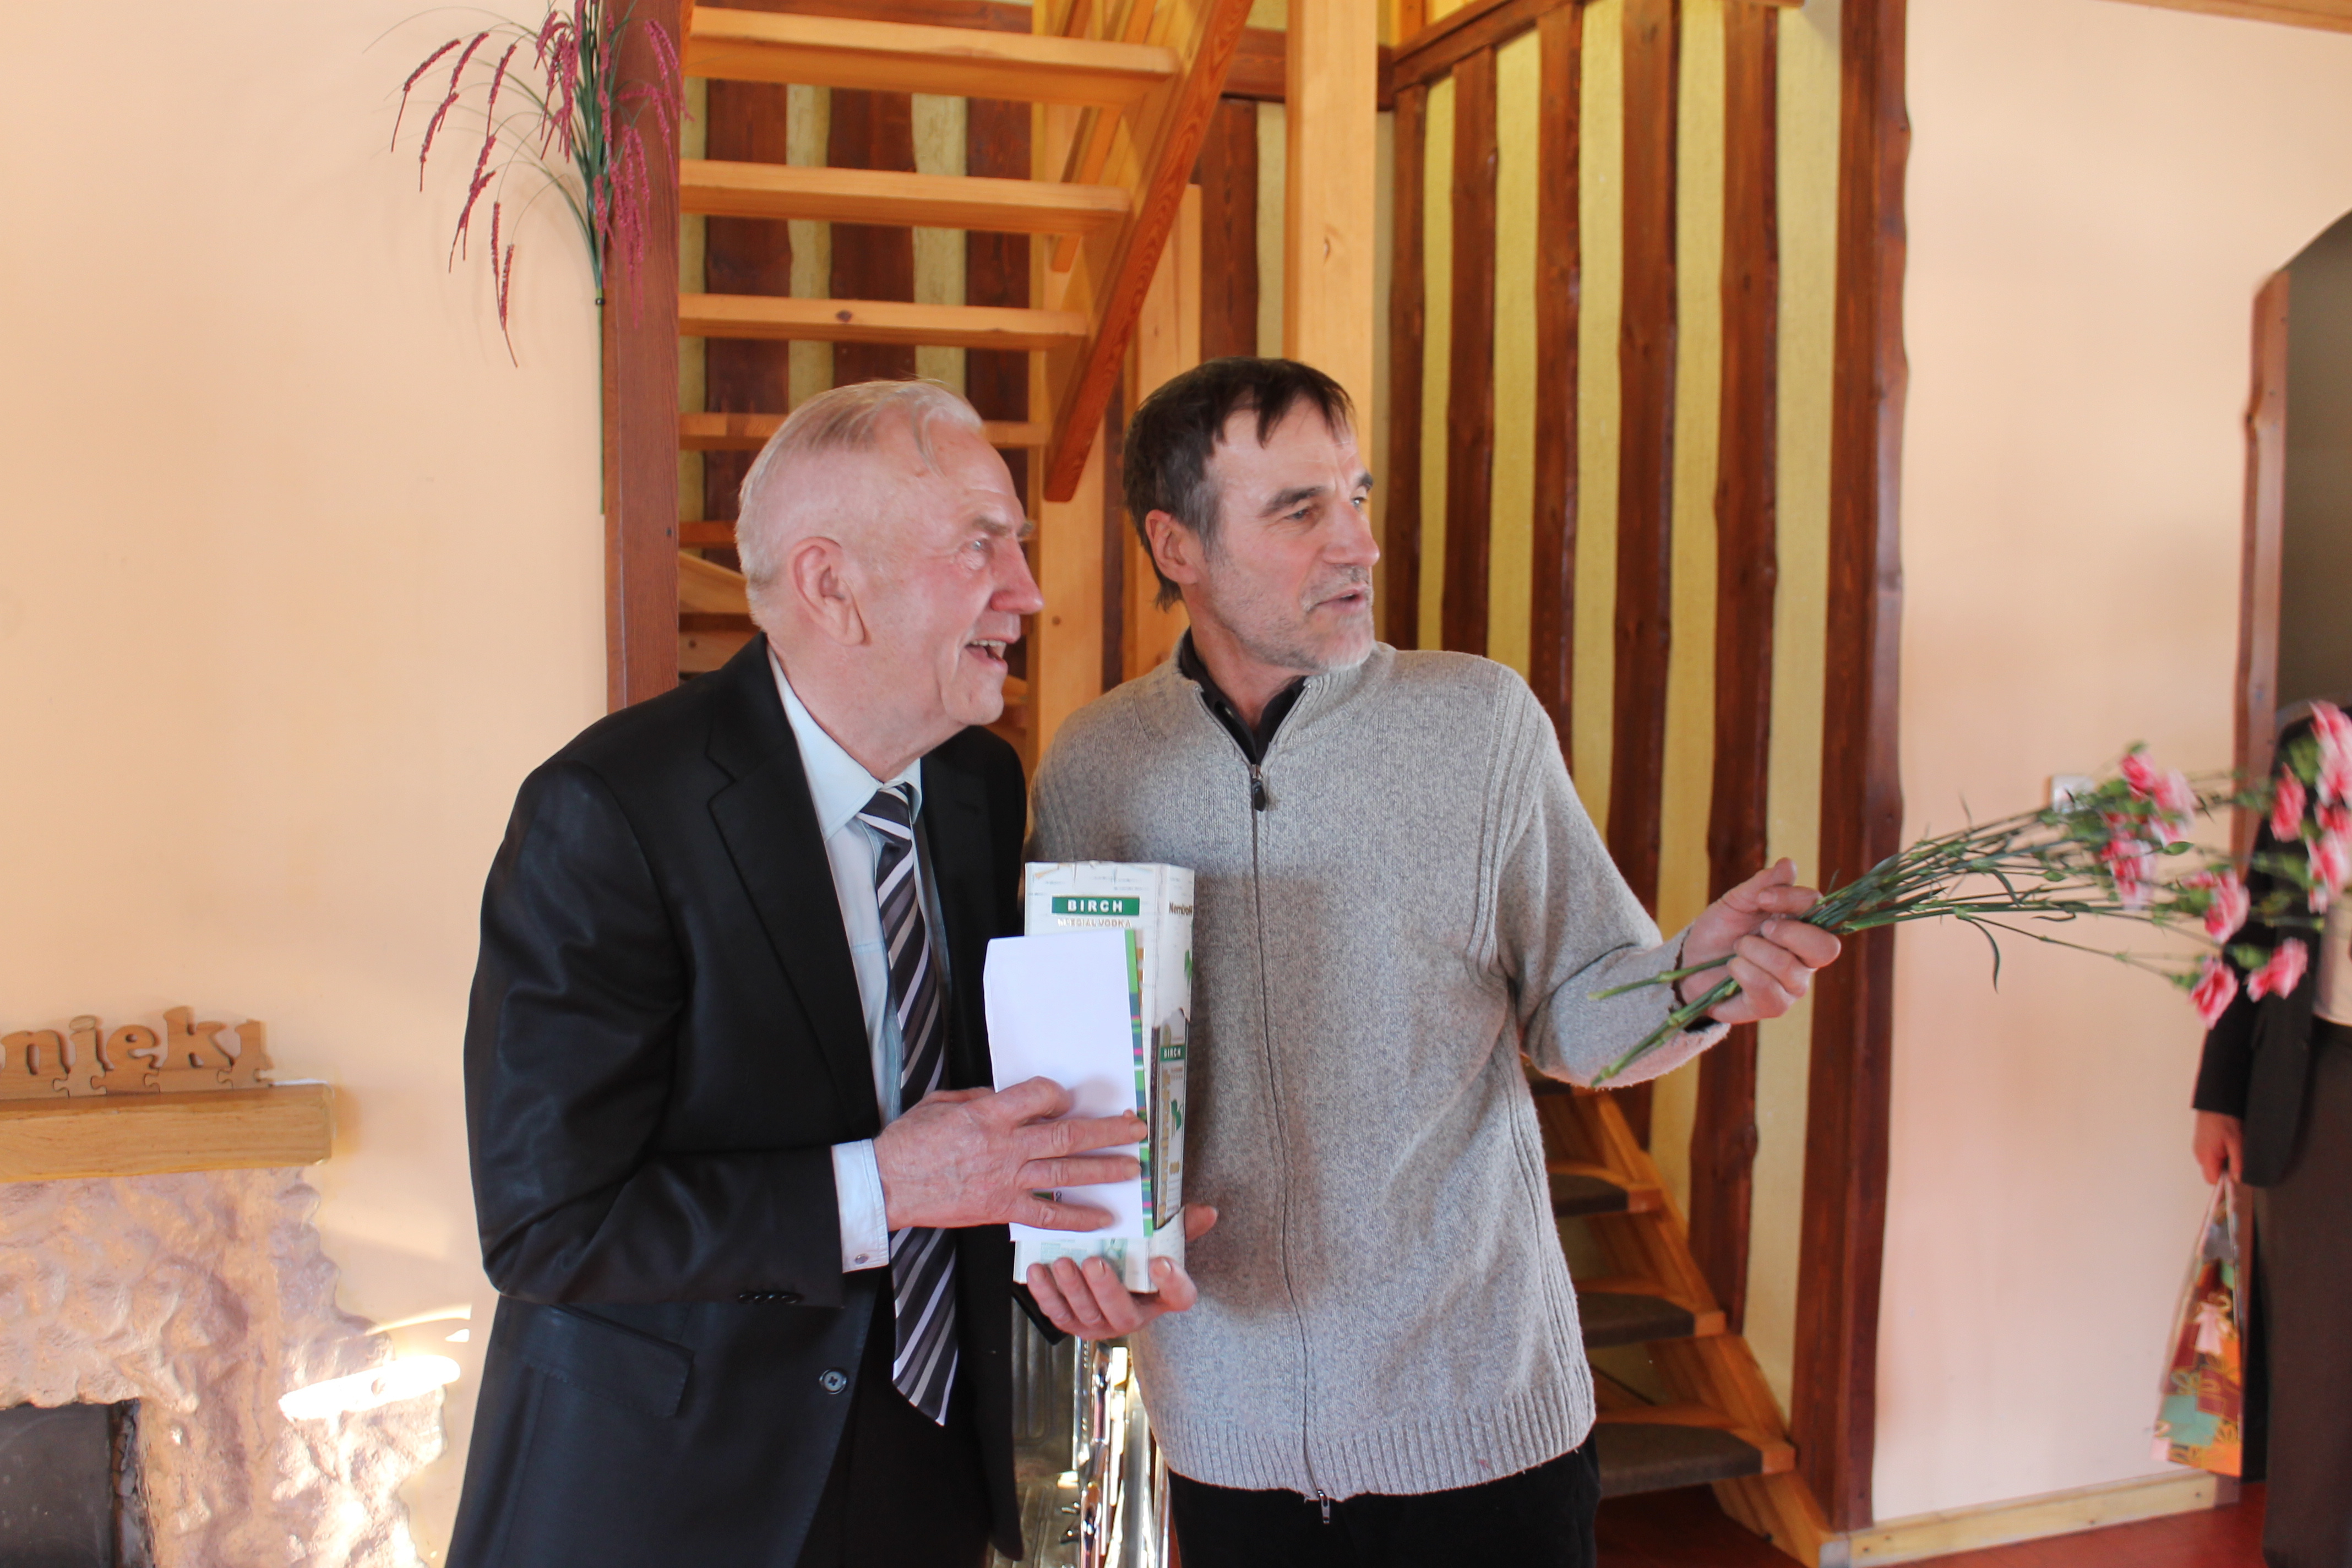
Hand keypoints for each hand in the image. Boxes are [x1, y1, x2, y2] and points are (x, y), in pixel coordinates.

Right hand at [874, 1077, 1145, 1231]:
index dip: (1060, 1094)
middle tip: (1135, 1129)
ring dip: (1103, 1170)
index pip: (1041, 1095)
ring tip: (1131, 1168)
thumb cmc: (910, 1142)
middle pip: (1067, 1135)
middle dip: (1107, 1132)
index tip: (1067, 1098)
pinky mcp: (1001, 1208)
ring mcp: (1005, 1180)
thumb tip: (1010, 1098)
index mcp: (989, 1114)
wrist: (887, 1185)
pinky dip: (1076, 1217)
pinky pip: (1047, 1213)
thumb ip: (982, 1099)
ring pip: (1065, 1173)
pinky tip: (1101, 1218)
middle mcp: (1005, 1146)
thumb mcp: (943, 1102)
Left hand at [1026, 1206, 1219, 1340]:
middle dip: (1107, 1289)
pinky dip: (1044, 1294)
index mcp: (1162, 1296)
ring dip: (1072, 1290)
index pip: (1179, 1297)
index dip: (1173, 1283)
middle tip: (1096, 1263)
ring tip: (1064, 1262)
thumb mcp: (1162, 1239)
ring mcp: (1099, 1322)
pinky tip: (1037, 1271)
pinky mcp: (1071, 1321)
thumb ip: (1182, 1226)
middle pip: (1124, 1313)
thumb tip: (1206, 1211)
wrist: (1107, 1274)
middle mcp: (1132, 1316)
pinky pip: (1056, 1313)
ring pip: (1086, 1314)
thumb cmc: (1137, 1256)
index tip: (1162, 1262)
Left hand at [1679, 859, 1843, 1024]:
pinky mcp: (1774, 1006)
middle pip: (1825, 948)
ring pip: (1790, 969)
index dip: (1793, 900)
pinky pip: (1769, 991)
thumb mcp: (1736, 902)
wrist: (1691, 961)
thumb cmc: (1720, 930)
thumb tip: (1788, 865)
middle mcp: (1805, 957)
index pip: (1819, 910)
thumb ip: (1762, 885)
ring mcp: (1792, 984)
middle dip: (1789, 933)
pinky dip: (1745, 974)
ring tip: (1737, 949)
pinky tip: (1733, 968)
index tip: (1762, 898)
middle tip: (1760, 928)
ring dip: (1755, 952)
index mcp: (1802, 926)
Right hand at [2194, 1111, 2243, 1184]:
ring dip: (2223, 1161)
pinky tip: (2226, 1142)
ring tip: (2232, 1147)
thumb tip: (2239, 1179)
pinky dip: (2219, 1153)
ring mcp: (2198, 1148)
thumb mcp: (2236, 1141)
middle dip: (2226, 1170)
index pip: (2212, 1181)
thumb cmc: (2223, 1118)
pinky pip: (2210, 1155)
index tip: (2237, 1176)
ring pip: (2212, 1164)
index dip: (2225, 1181)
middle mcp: (2199, 1154)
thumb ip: (2237, 1163)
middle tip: (2237, 1157)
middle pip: (2212, 1173)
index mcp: (2206, 1156)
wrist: (2214, 1101)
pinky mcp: (2201, 1142)